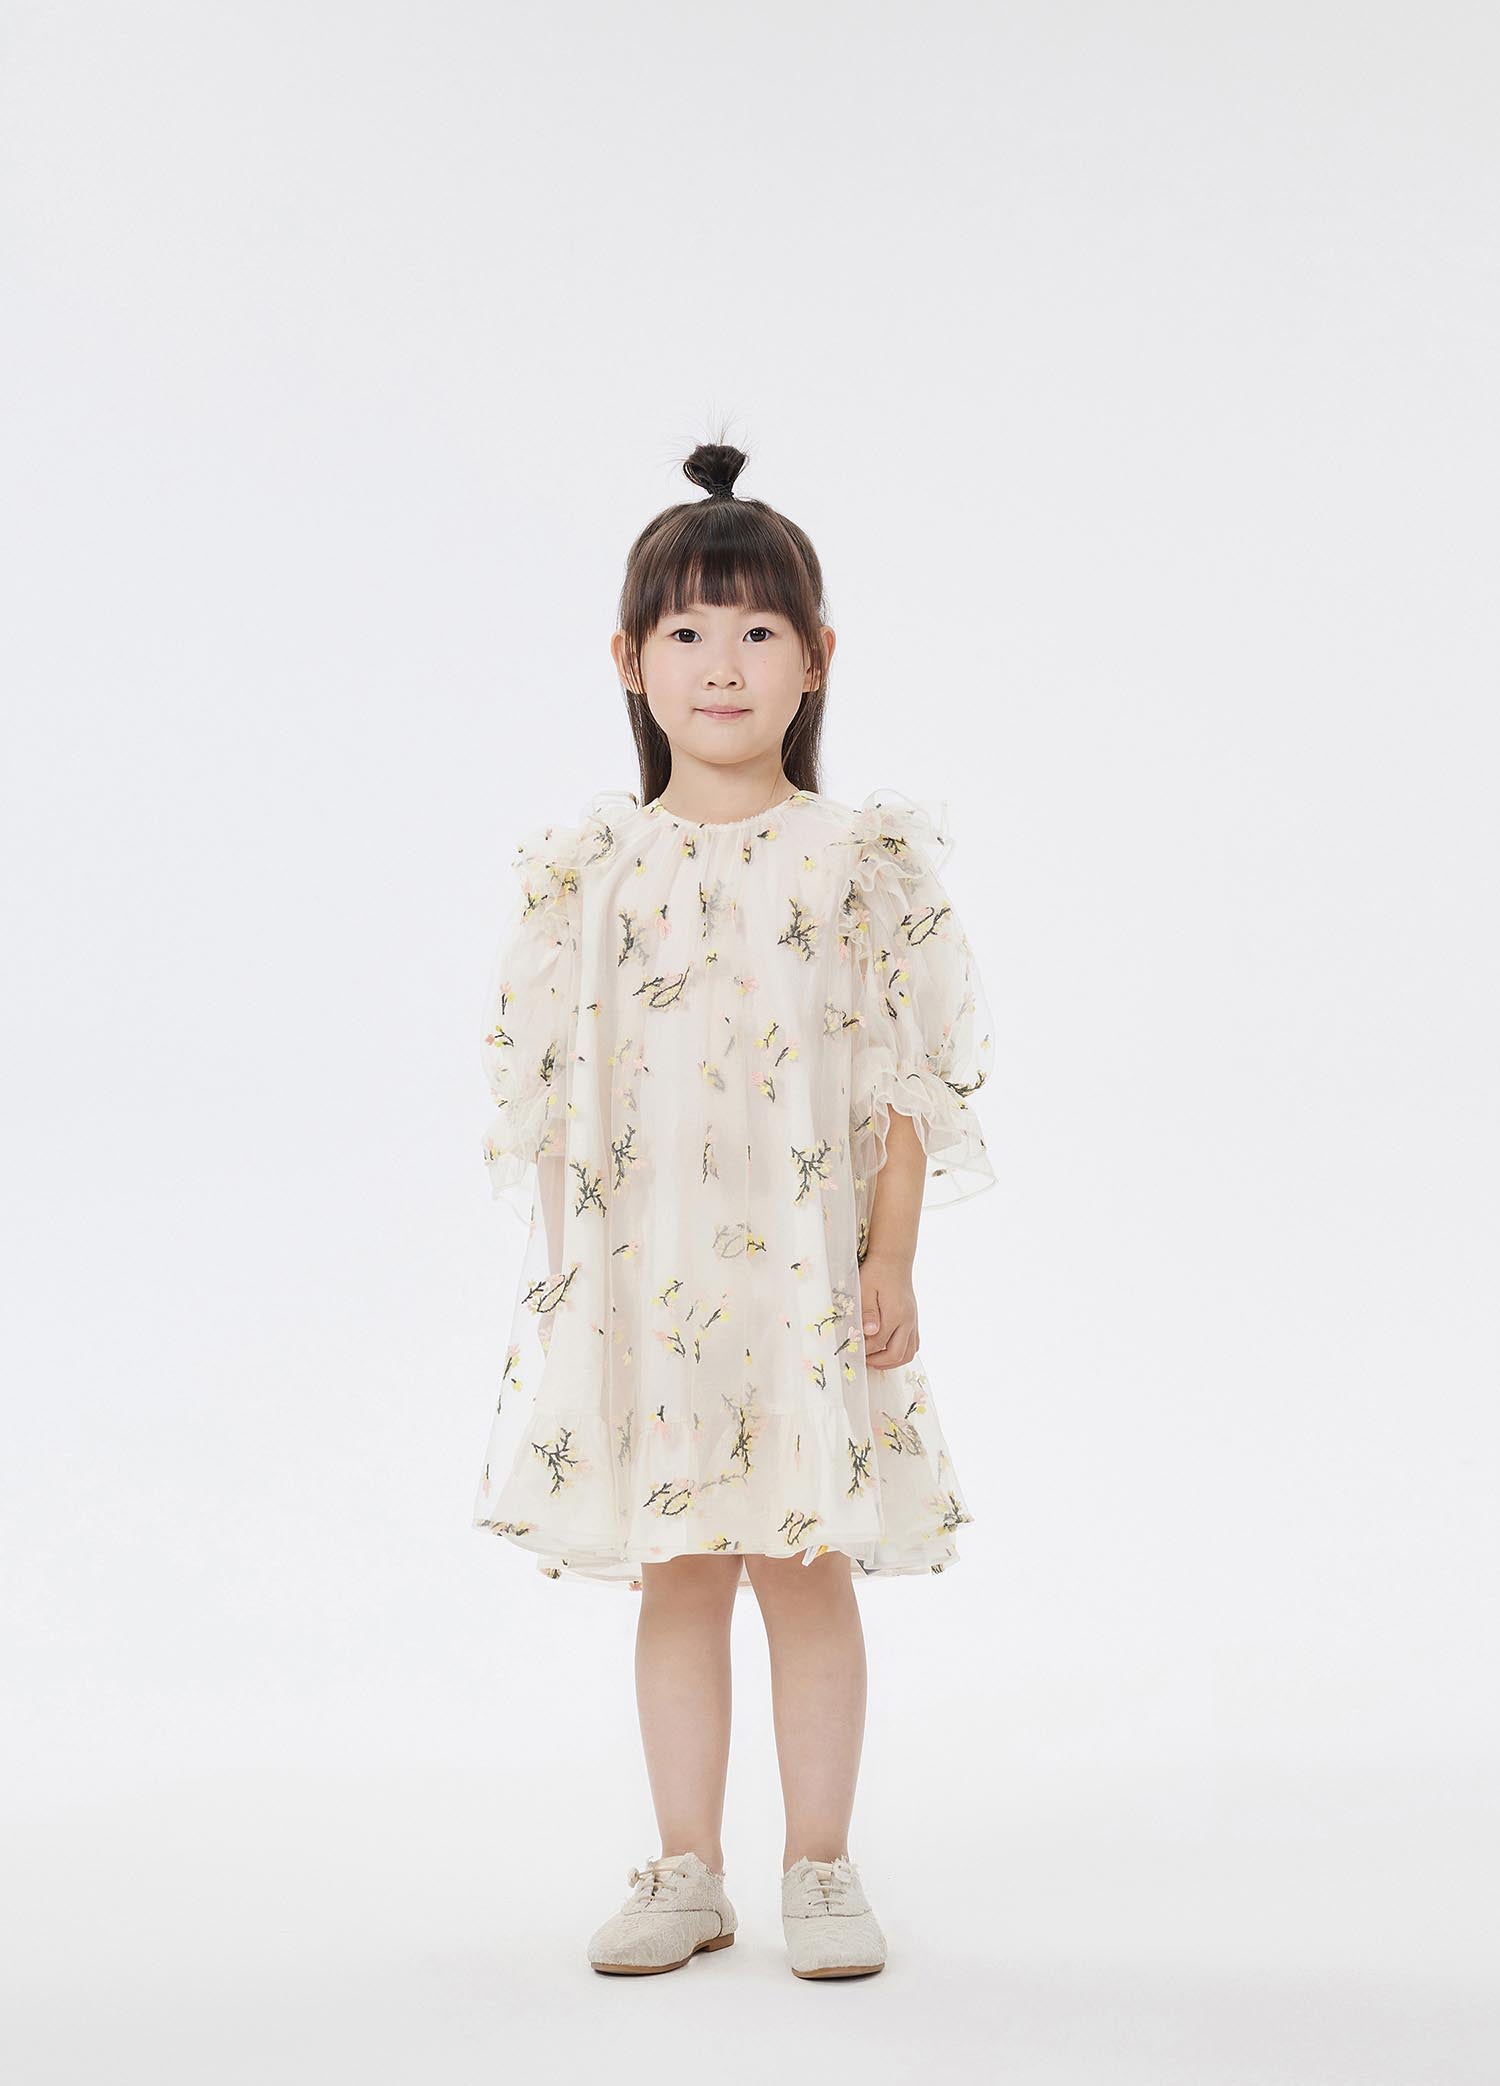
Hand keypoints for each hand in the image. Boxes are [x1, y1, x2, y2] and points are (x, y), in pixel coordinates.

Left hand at [859, 1254, 919, 1369]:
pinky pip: (914, 1344)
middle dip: (879, 1362)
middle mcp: (908, 1320)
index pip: (879, 1342)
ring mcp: (913, 1321)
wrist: (894, 1260)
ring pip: (909, 1353)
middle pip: (897, 1354)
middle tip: (863, 1360)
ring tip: (875, 1359)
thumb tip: (869, 1333)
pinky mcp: (914, 1320)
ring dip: (892, 1361)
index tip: (852, 1349)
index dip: (865, 1350)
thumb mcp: (865, 1289)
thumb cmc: (876, 1272)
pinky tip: (888, 1349)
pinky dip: (902, 1353)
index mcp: (895, 1313)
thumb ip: (867, 1312)